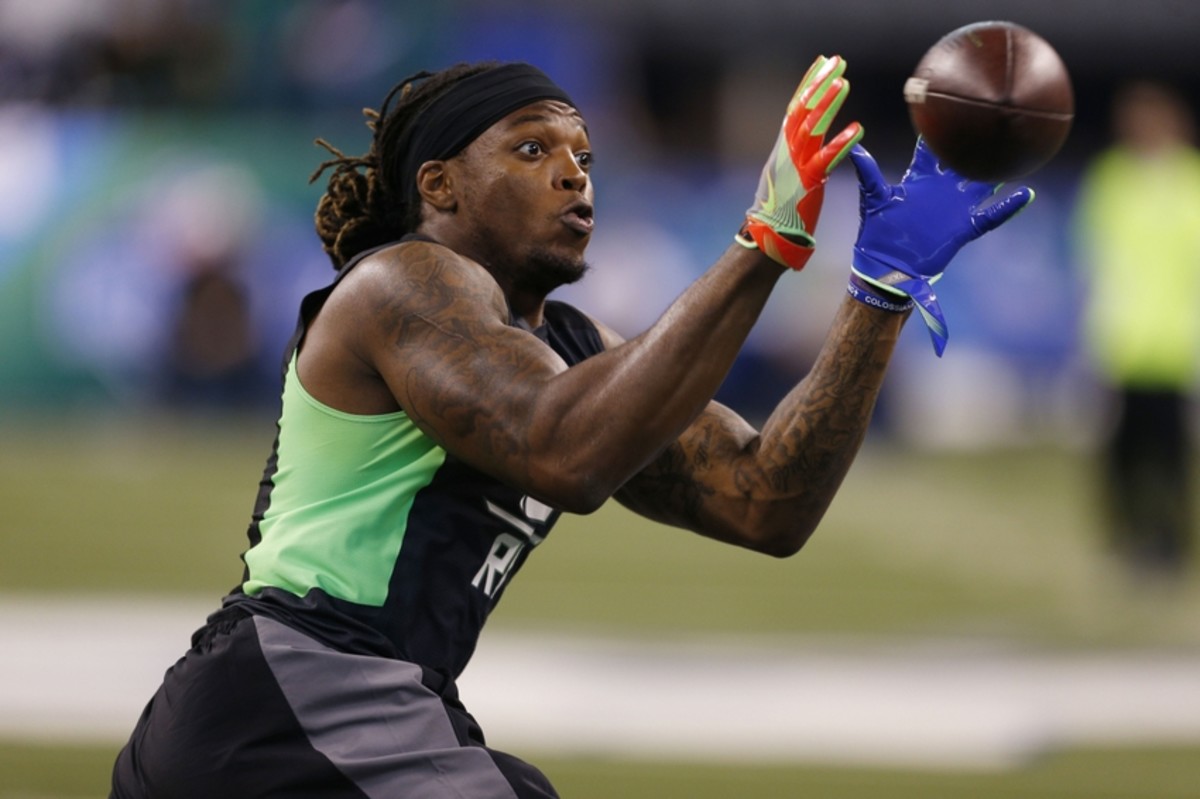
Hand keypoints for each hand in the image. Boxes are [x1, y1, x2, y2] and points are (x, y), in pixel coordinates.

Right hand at [737, 55, 863, 270]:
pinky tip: (858, 129)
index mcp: (784, 147)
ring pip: (811, 127)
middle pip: (803, 109)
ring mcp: (796, 165)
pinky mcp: (807, 182)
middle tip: (837, 62)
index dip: (809, 82)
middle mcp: (787, 150)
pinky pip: (826, 159)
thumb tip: (809, 136)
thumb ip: (799, 152)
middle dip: (819, 83)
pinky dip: (841, 143)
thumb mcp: (787, 172)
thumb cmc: (779, 208)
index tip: (823, 62)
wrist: (767, 235)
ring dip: (827, 104)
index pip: (796, 106)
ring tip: (844, 84)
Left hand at [849, 139, 1034, 355]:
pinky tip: (1025, 194)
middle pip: (963, 162)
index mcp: (920, 180)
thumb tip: (855, 148)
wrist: (885, 267)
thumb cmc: (877, 233)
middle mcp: (941, 190)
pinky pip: (990, 216)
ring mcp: (955, 208)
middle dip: (976, 146)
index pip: (932, 150)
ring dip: (997, 172)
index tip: (950, 109)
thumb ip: (869, 174)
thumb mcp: (873, 200)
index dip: (939, 132)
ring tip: (1017, 152)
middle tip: (993, 122)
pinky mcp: (963, 228)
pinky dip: (1007, 207)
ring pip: (982, 185)